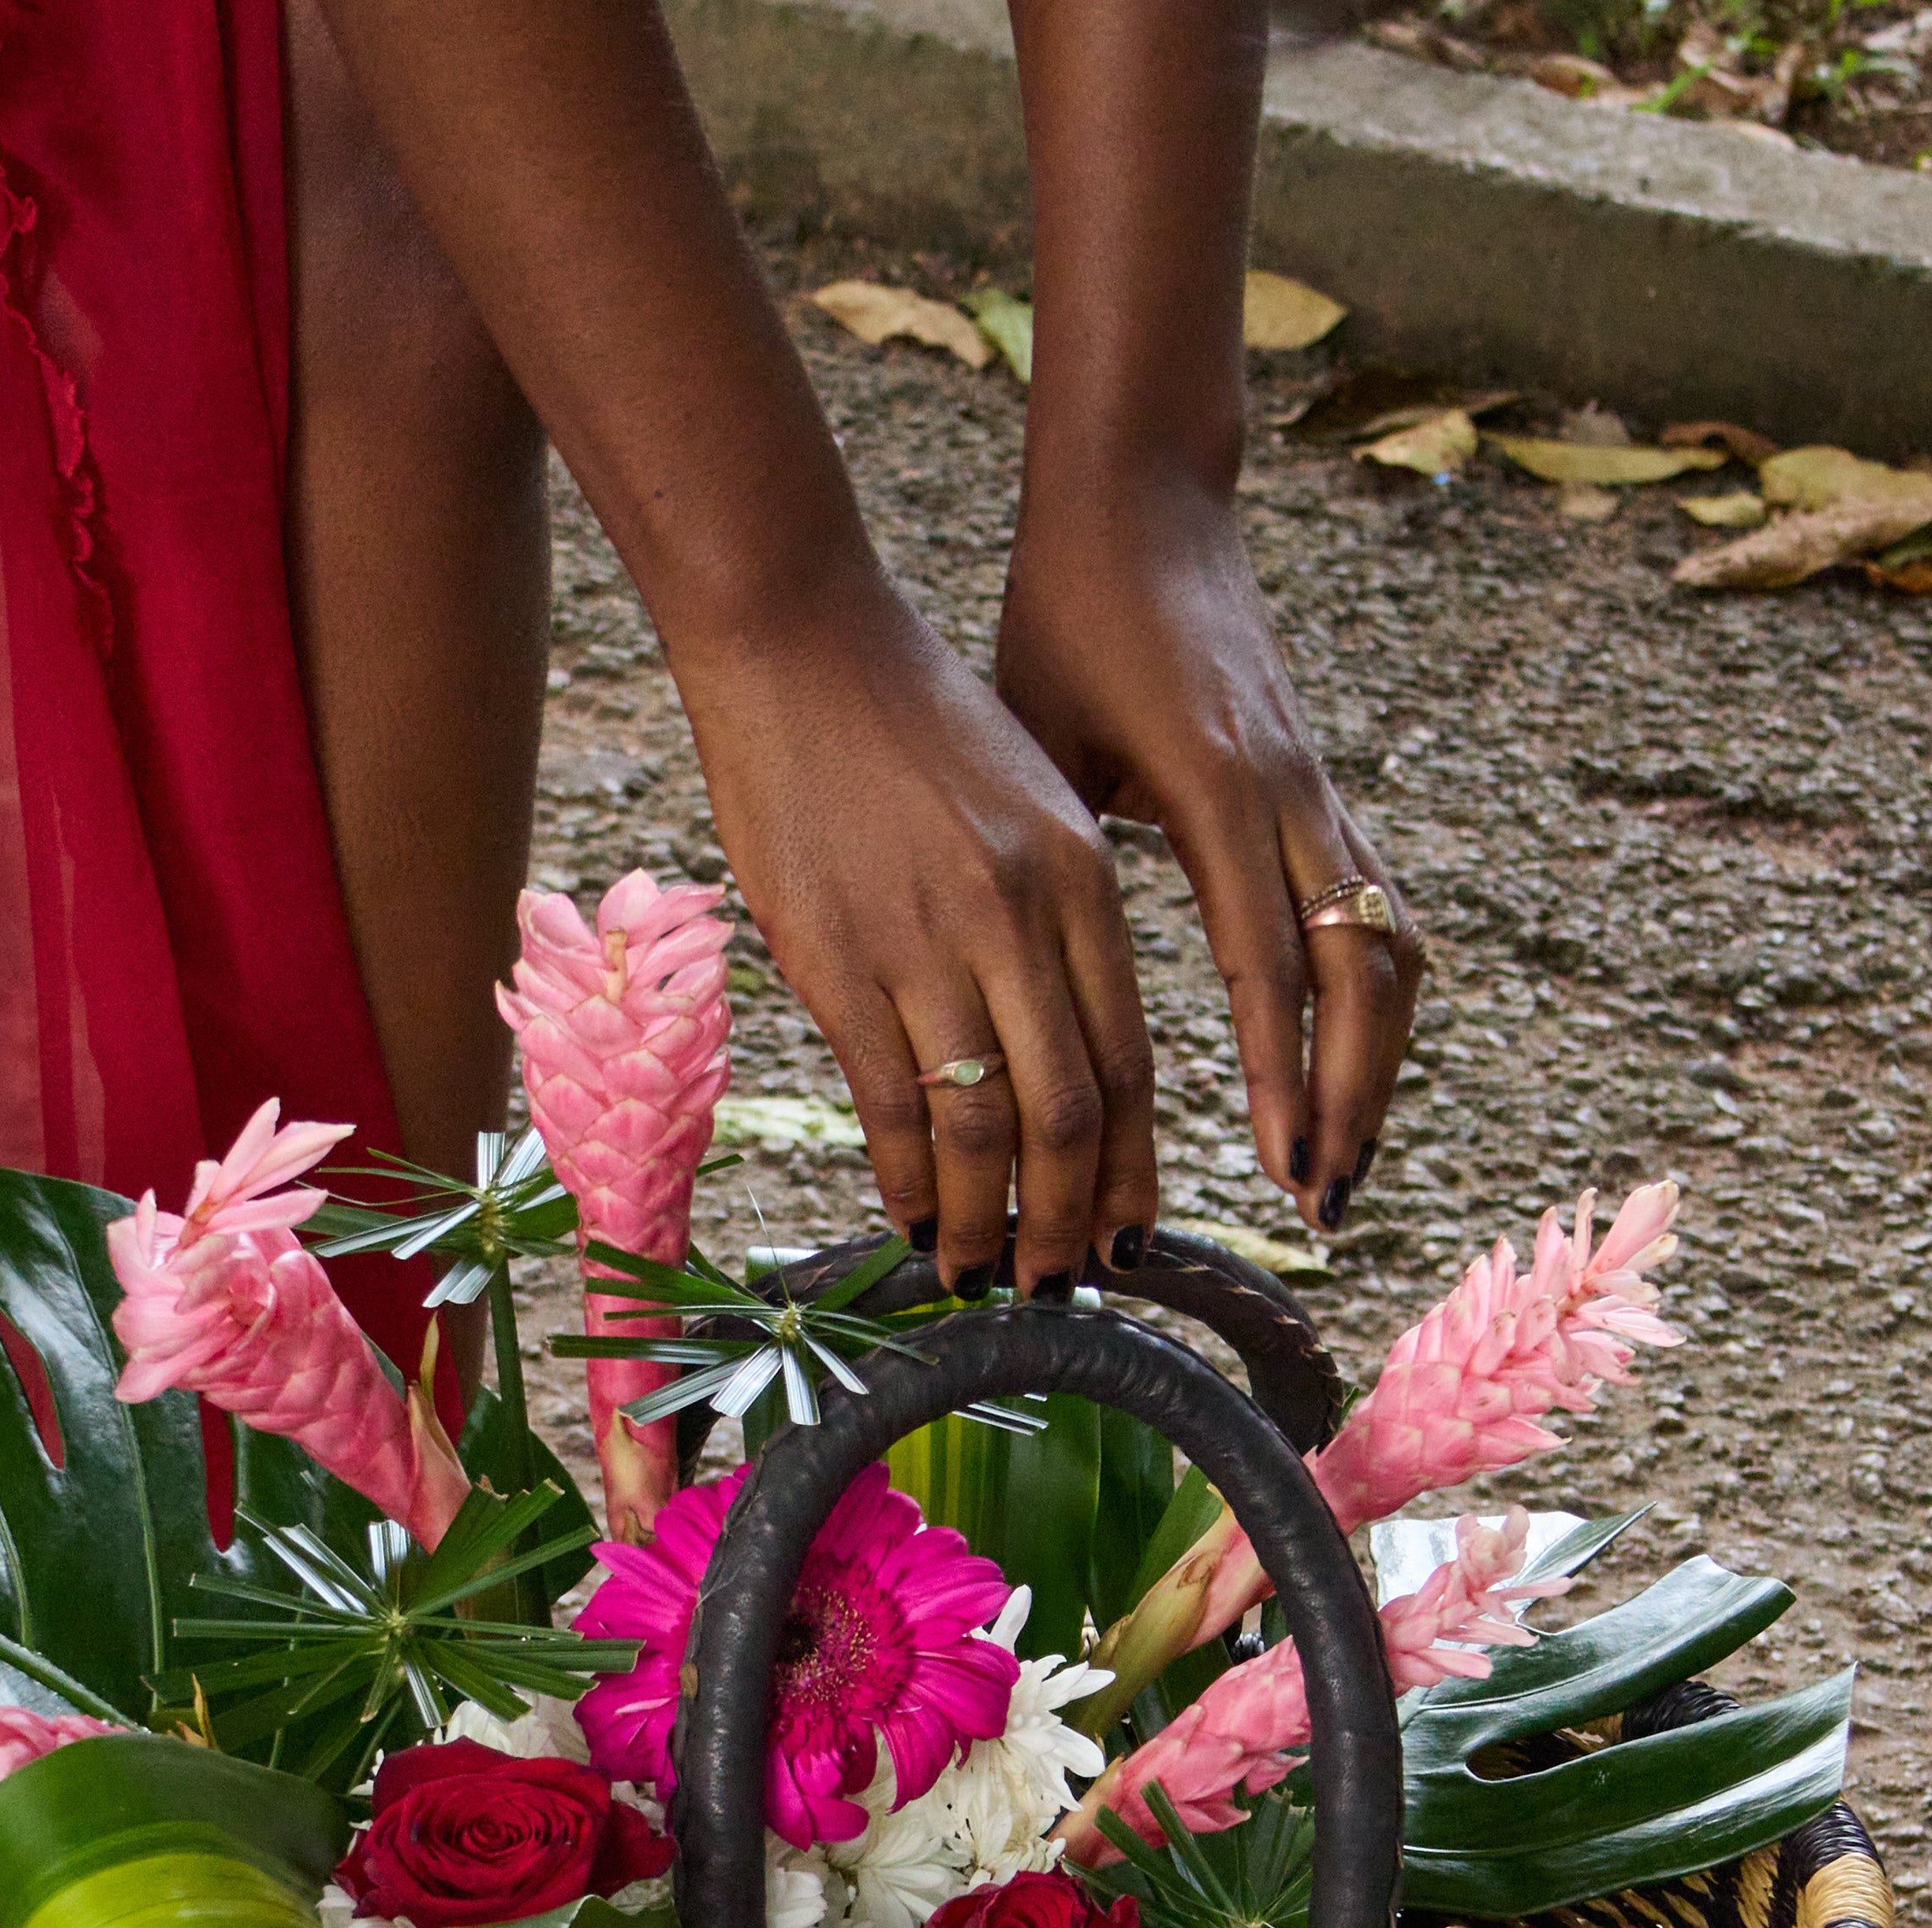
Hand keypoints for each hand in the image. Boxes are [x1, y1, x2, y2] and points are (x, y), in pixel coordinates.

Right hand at [673, 570, 1163, 1294]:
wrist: (801, 640)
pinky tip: (910, 1218)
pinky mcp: (837, 959)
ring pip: (982, 1124)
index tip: (1126, 1236)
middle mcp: (1020, 918)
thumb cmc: (914, 723)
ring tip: (980, 1271)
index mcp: (1084, 880)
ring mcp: (927, 943)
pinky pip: (890, 1102)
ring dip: (985, 1219)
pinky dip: (906, 1179)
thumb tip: (1061, 1056)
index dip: (1130, 1169)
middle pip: (1069, 1114)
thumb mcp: (1029, 804)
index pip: (1129, 1061)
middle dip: (1068, 1221)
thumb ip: (1055, 923)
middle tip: (1059, 1283)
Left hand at [996, 474, 1420, 1234]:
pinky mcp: (1325, 790)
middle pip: (1361, 971)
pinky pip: (1378, 913)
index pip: (1269, 960)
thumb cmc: (1066, 617)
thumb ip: (1060, 866)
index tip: (1284, 1169)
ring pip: (1389, 948)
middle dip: (1351, 1096)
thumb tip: (1029, 1013)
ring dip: (1376, 1064)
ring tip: (1340, 1163)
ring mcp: (1320, 790)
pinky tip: (1348, 1077)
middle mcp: (1290, 793)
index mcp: (1218, 787)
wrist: (1142, 499)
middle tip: (1323, 1203)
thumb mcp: (1041, 742)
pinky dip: (1373, 1006)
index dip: (1283, 1075)